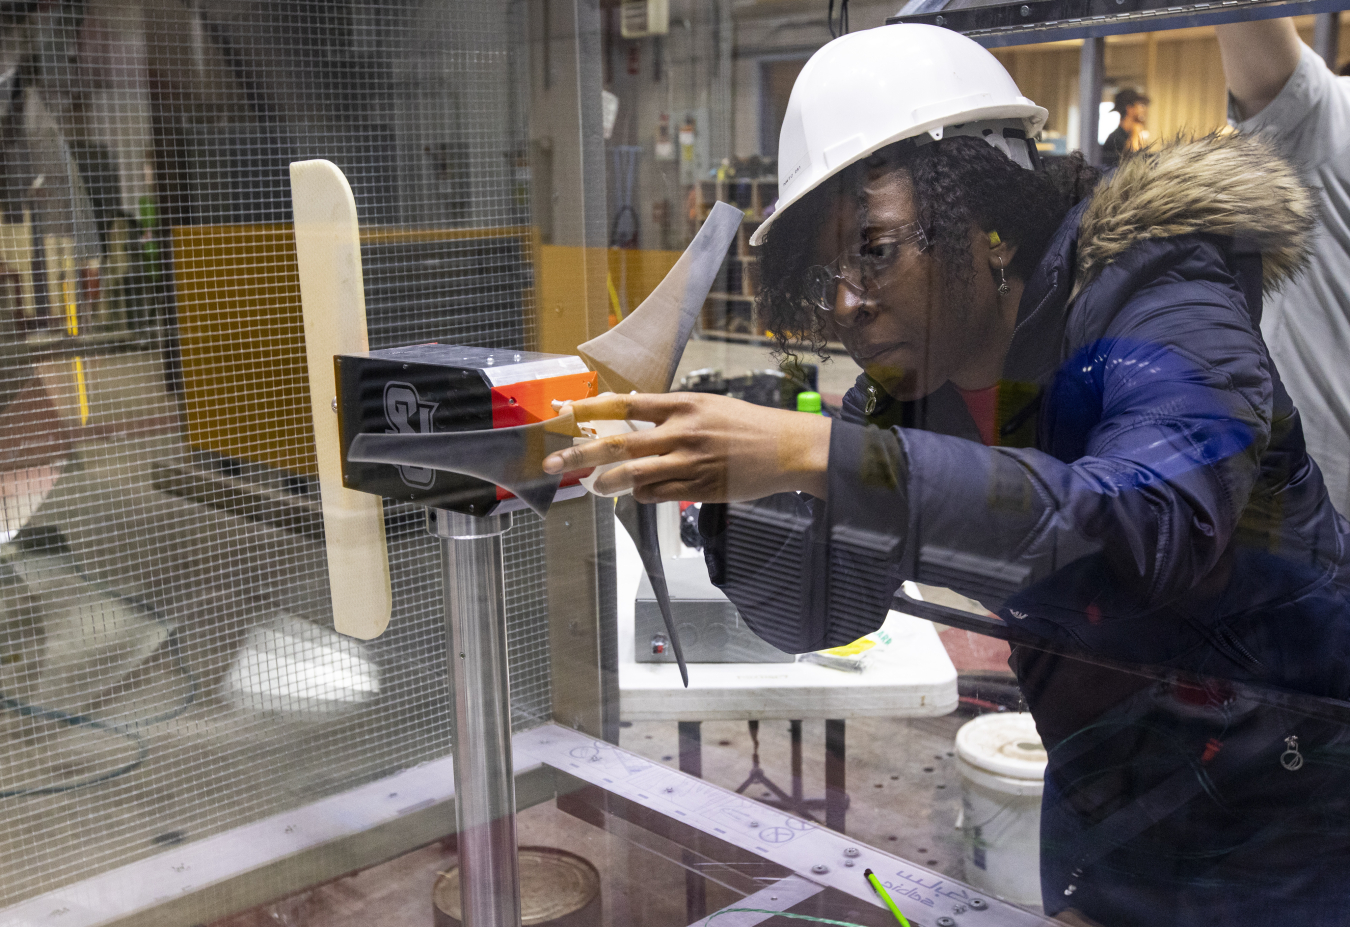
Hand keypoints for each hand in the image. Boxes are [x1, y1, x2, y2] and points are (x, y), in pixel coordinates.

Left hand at [542, 391, 831, 502]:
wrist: (788, 448)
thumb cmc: (748, 425)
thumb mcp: (708, 405)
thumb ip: (671, 412)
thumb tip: (631, 420)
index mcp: (683, 404)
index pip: (624, 403)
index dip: (589, 409)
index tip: (562, 412)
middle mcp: (682, 431)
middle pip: (617, 442)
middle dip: (578, 454)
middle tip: (553, 462)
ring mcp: (689, 462)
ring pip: (632, 474)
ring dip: (607, 482)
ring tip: (595, 485)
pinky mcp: (698, 489)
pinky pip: (655, 494)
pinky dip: (641, 493)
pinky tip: (641, 490)